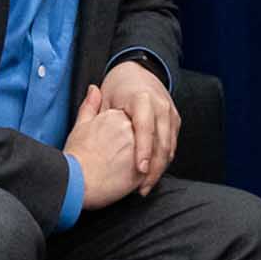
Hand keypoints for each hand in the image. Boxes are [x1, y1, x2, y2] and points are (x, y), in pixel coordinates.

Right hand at [63, 85, 141, 209]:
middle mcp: (131, 128)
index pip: (132, 119)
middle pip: (144, 134)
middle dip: (140, 147)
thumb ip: (90, 106)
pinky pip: (152, 168)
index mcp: (117, 116)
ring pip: (151, 152)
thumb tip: (94, 89)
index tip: (116, 146)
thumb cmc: (76, 157)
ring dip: (146, 162)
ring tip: (128, 173)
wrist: (76, 182)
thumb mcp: (81, 126)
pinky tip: (134, 180)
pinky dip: (147, 174)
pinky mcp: (143, 166)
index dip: (125, 134)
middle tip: (122, 161)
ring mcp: (139, 146)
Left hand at [101, 59, 180, 194]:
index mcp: (142, 98)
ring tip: (145, 186)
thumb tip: (85, 120)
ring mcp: (170, 113)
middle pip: (162, 142)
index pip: (145, 127)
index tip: (141, 169)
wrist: (140, 70)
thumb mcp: (105, 94)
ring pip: (170, 147)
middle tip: (141, 189)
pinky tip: (153, 175)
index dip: (144, 150)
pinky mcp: (175, 121)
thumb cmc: (119, 86)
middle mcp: (160, 105)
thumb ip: (94, 109)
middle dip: (155, 169)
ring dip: (160, 169)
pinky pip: (172, 145)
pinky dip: (164, 161)